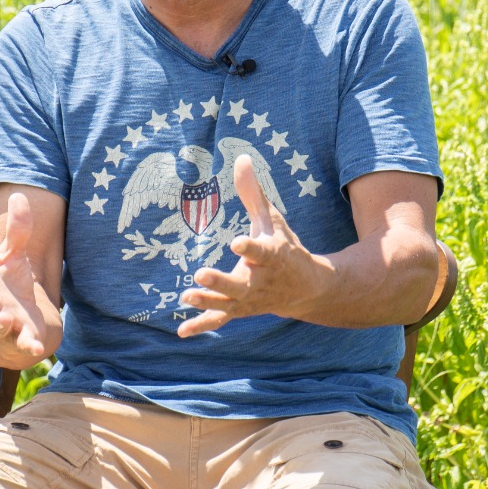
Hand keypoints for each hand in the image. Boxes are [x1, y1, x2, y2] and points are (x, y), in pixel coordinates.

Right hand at [0, 192, 58, 369]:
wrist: (15, 325)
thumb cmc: (8, 287)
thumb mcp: (13, 257)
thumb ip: (17, 230)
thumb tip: (18, 195)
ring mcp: (2, 325)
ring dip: (0, 322)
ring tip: (5, 318)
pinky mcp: (19, 340)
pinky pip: (22, 344)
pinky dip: (27, 347)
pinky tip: (35, 349)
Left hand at [177, 156, 328, 336]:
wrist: (306, 288)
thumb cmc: (286, 248)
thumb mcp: (273, 219)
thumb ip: (253, 192)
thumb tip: (240, 157)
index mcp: (272, 256)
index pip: (260, 251)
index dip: (249, 248)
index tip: (236, 243)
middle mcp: (261, 281)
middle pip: (239, 284)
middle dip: (221, 282)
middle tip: (200, 274)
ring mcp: (250, 299)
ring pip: (228, 304)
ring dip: (208, 302)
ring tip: (186, 296)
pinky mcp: (240, 310)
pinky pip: (220, 320)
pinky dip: (202, 326)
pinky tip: (181, 331)